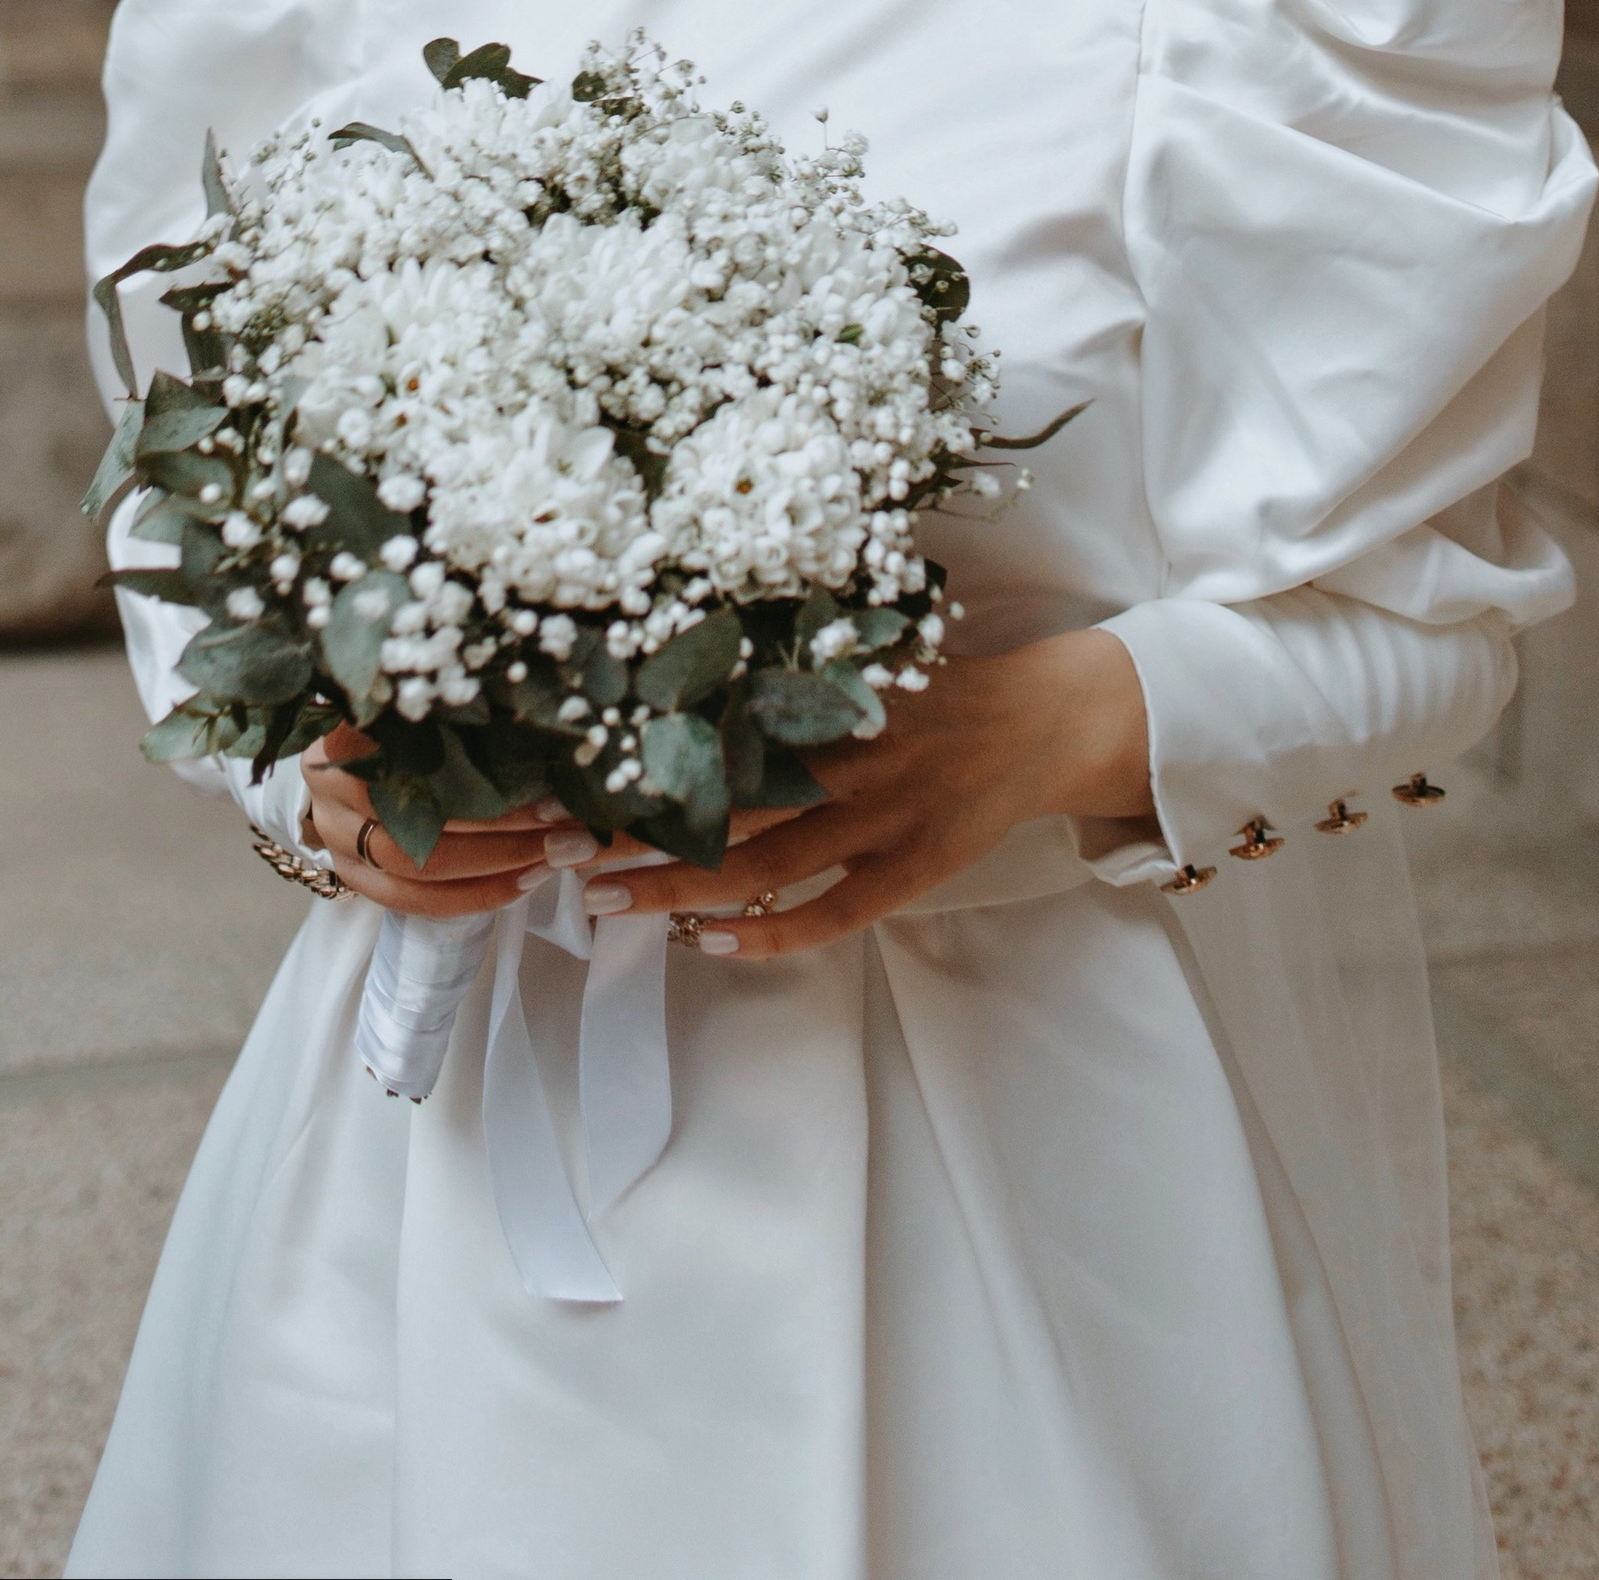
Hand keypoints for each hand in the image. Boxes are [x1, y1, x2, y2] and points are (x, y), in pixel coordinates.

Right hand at [301, 724, 653, 919]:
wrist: (344, 760)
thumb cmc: (400, 725)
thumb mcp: (425, 708)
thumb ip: (459, 717)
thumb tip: (546, 726)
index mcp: (349, 734)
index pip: (420, 762)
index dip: (486, 780)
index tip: (551, 784)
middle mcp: (331, 790)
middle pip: (419, 823)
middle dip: (503, 832)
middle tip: (569, 829)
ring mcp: (335, 839)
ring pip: (415, 869)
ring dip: (494, 868)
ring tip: (554, 858)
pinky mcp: (351, 876)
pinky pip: (410, 902)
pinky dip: (471, 897)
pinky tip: (522, 884)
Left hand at [576, 628, 1152, 960]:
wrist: (1039, 721)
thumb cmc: (934, 689)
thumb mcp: (859, 658)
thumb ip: (784, 668)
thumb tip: (678, 655)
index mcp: (825, 699)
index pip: (712, 730)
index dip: (639, 753)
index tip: (567, 771)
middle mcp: (845, 756)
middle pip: (723, 800)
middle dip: (637, 828)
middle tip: (559, 848)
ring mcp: (880, 818)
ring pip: (765, 862)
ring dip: (681, 887)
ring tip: (607, 901)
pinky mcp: (912, 867)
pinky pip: (833, 911)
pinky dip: (773, 931)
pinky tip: (712, 944)